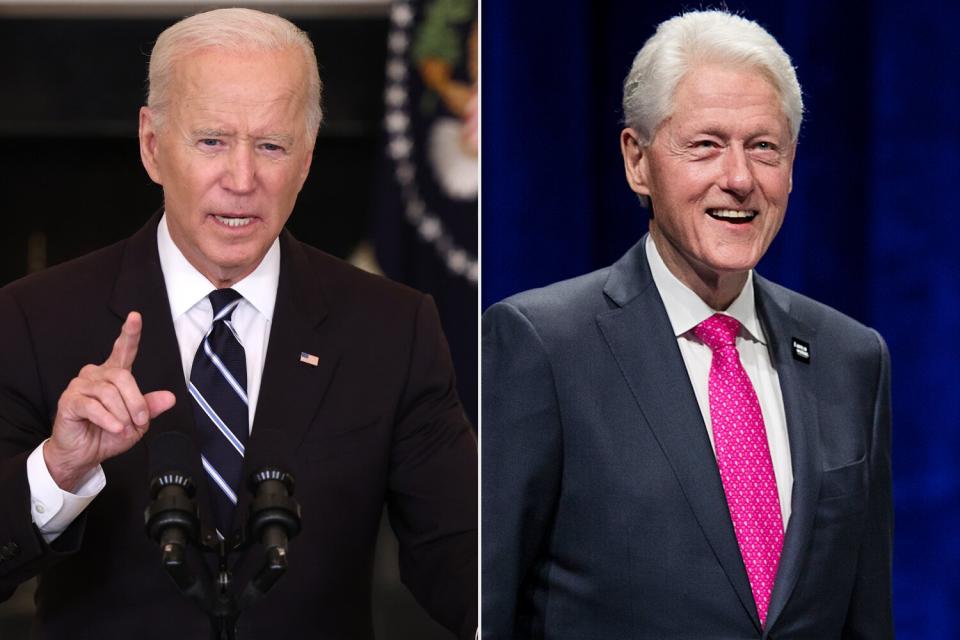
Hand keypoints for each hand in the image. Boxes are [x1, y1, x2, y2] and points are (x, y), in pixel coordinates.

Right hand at [44, 312, 175, 490]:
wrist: (84, 454)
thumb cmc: (108, 435)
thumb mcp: (137, 422)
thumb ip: (150, 407)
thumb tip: (170, 397)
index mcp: (114, 375)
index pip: (124, 350)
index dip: (130, 333)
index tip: (135, 317)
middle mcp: (96, 374)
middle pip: (123, 377)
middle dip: (136, 402)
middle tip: (140, 421)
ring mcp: (80, 386)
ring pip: (109, 392)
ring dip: (122, 414)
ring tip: (123, 428)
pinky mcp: (69, 401)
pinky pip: (93, 406)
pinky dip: (108, 419)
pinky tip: (114, 428)